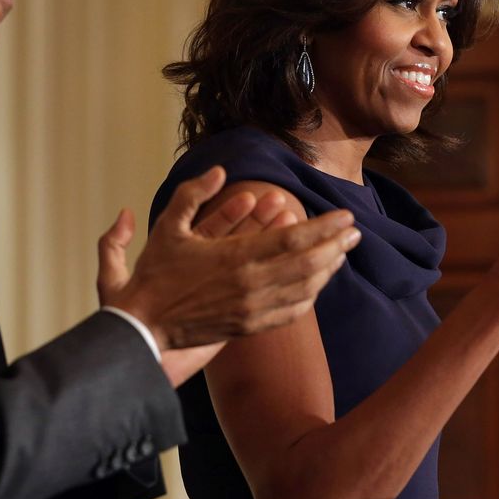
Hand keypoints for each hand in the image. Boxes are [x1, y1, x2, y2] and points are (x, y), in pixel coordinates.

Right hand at [100, 167, 359, 350]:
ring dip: (328, 269)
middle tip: (354, 232)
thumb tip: (220, 170)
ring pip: (305, 288)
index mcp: (236, 257)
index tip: (345, 216)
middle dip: (336, 245)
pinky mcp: (250, 327)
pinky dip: (311, 294)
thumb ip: (193, 194)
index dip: (325, 227)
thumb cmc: (156, 274)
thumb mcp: (168, 226)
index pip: (295, 239)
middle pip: (309, 263)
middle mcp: (251, 284)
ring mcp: (253, 309)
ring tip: (342, 253)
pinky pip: (292, 311)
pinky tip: (318, 282)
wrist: (144, 326)